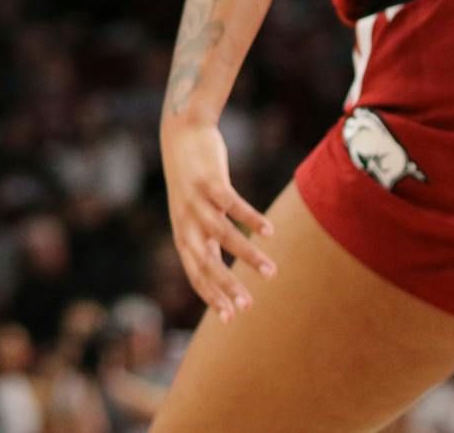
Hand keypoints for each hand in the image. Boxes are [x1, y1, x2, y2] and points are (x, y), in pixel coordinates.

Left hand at [160, 116, 275, 323]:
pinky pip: (231, 204)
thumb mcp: (194, 214)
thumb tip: (221, 273)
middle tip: (249, 307)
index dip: (211, 295)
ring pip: (222, 235)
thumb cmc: (192, 181)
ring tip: (272, 272)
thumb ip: (206, 241)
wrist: (180, 133)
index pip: (194, 273)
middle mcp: (186, 221)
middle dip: (227, 286)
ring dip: (247, 255)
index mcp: (183, 233)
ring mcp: (196, 201)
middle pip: (205, 261)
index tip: (231, 318)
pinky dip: (250, 219)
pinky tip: (270, 231)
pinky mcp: (209, 181)